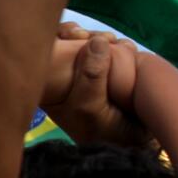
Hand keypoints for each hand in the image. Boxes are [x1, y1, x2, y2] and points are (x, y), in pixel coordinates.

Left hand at [44, 30, 149, 147]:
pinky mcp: (110, 68)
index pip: (44, 49)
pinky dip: (121, 45)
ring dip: (105, 38)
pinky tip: (126, 50)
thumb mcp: (89, 107)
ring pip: (91, 40)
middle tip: (99, 38)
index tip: (76, 33)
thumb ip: (90, 77)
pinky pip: (114, 47)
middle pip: (67, 39)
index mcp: (48, 84)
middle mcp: (66, 74)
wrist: (133, 144)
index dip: (58, 35)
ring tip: (115, 44)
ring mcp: (88, 69)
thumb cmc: (101, 130)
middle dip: (84, 34)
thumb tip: (97, 41)